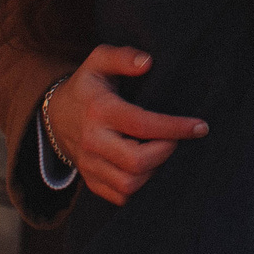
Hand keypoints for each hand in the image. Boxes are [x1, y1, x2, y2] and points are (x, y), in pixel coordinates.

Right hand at [49, 45, 206, 204]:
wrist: (53, 117)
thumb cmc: (86, 86)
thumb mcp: (98, 61)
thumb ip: (122, 57)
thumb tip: (147, 62)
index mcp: (100, 111)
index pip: (142, 125)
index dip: (175, 128)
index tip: (200, 127)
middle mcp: (93, 142)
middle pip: (136, 162)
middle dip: (166, 152)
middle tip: (177, 139)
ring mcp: (90, 165)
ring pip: (129, 185)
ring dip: (154, 171)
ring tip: (163, 151)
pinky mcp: (91, 181)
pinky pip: (119, 196)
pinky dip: (140, 187)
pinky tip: (150, 168)